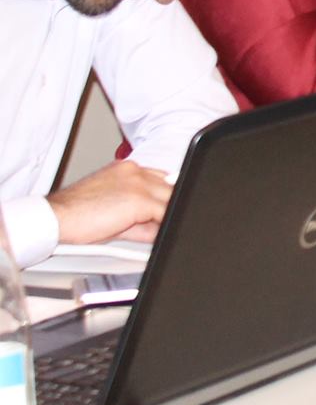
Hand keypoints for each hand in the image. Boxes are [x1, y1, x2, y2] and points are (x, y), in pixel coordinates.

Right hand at [48, 162, 172, 245]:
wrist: (56, 218)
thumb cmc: (77, 215)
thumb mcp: (114, 210)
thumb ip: (141, 215)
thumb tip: (162, 225)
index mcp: (127, 169)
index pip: (161, 180)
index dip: (165, 198)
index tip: (166, 212)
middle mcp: (135, 171)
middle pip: (169, 189)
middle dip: (167, 209)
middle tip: (160, 226)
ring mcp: (139, 183)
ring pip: (170, 200)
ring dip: (165, 217)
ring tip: (154, 231)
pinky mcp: (140, 199)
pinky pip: (165, 213)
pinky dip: (164, 226)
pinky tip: (155, 236)